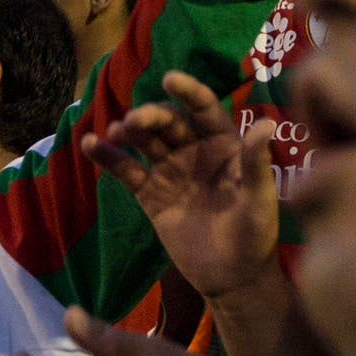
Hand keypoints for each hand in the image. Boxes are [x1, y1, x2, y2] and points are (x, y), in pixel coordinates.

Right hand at [83, 70, 280, 300]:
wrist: (232, 277)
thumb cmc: (255, 235)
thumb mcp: (260, 200)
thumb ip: (257, 164)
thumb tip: (265, 124)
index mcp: (224, 145)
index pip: (204, 109)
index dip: (189, 92)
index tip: (170, 79)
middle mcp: (195, 151)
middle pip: (168, 122)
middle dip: (150, 116)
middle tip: (133, 122)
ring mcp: (170, 171)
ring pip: (145, 141)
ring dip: (128, 131)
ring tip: (116, 132)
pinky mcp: (150, 194)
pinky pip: (126, 170)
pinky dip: (108, 157)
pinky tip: (90, 144)